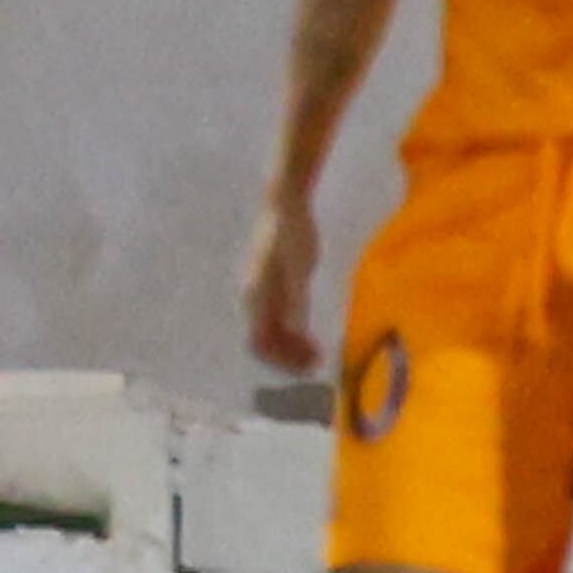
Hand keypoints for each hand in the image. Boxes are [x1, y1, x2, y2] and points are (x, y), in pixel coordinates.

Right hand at [240, 192, 323, 375]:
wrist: (284, 205)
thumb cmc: (293, 232)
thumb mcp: (300, 266)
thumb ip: (297, 299)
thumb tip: (296, 329)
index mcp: (256, 295)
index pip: (260, 342)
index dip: (281, 360)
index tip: (308, 367)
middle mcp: (252, 298)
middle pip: (263, 342)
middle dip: (288, 358)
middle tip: (319, 363)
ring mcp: (259, 294)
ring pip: (269, 334)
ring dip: (290, 349)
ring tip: (318, 354)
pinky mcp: (269, 288)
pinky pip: (275, 321)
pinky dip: (291, 334)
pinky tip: (311, 336)